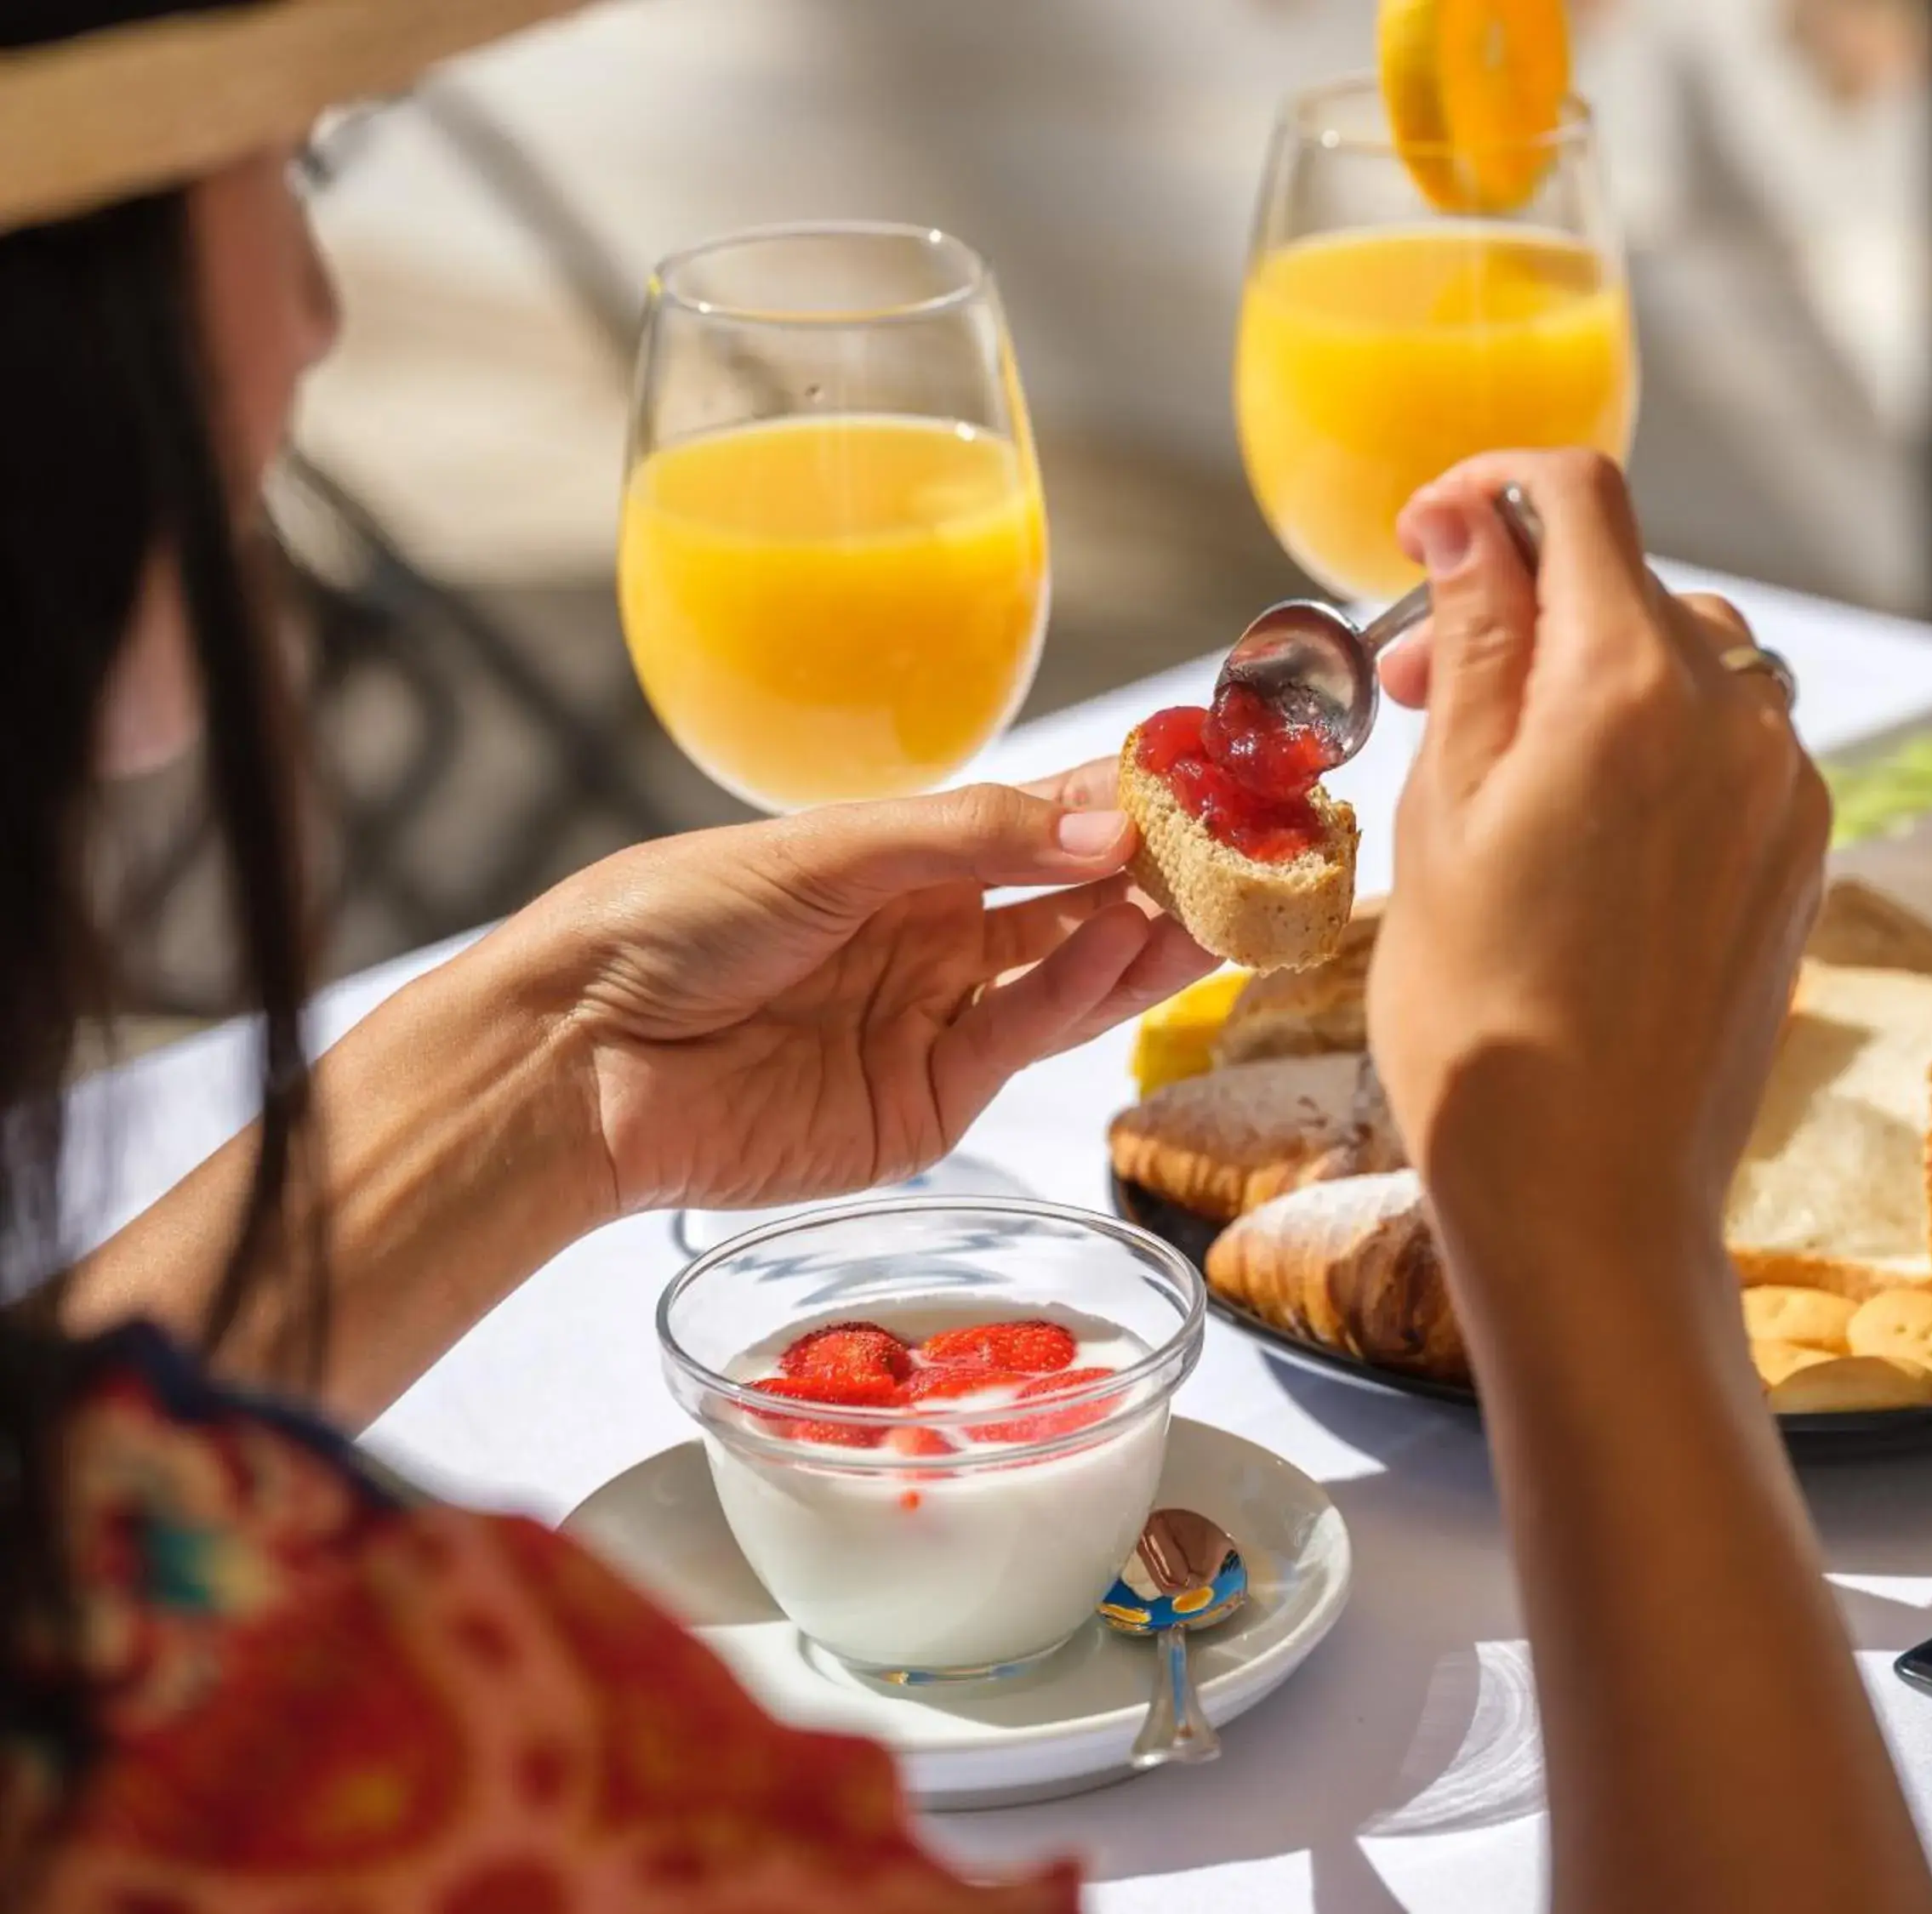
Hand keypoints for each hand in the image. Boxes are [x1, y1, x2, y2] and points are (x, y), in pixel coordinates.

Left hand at [492, 763, 1213, 1216]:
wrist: (577, 1060)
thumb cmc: (667, 923)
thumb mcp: (824, 851)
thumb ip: (969, 839)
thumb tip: (1105, 826)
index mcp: (897, 860)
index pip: (1038, 821)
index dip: (1123, 799)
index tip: (1207, 771)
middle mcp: (927, 938)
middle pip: (1071, 900)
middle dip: (1161, 873)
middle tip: (1252, 845)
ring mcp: (931, 1023)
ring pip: (1068, 975)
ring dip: (1147, 936)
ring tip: (1228, 901)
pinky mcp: (926, 1105)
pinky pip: (1022, 1038)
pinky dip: (1080, 993)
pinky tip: (1128, 948)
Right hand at [1367, 451, 1828, 1263]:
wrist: (1587, 1192)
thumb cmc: (1482, 1019)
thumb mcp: (1442, 807)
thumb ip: (1475, 640)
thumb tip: (1471, 516)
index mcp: (1632, 686)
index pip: (1579, 499)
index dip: (1487, 489)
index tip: (1426, 536)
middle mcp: (1738, 716)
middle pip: (1629, 584)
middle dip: (1522, 605)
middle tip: (1422, 690)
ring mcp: (1785, 790)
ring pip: (1684, 662)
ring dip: (1587, 676)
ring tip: (1499, 772)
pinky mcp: (1800, 858)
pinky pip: (1727, 747)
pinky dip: (1649, 748)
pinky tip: (1576, 835)